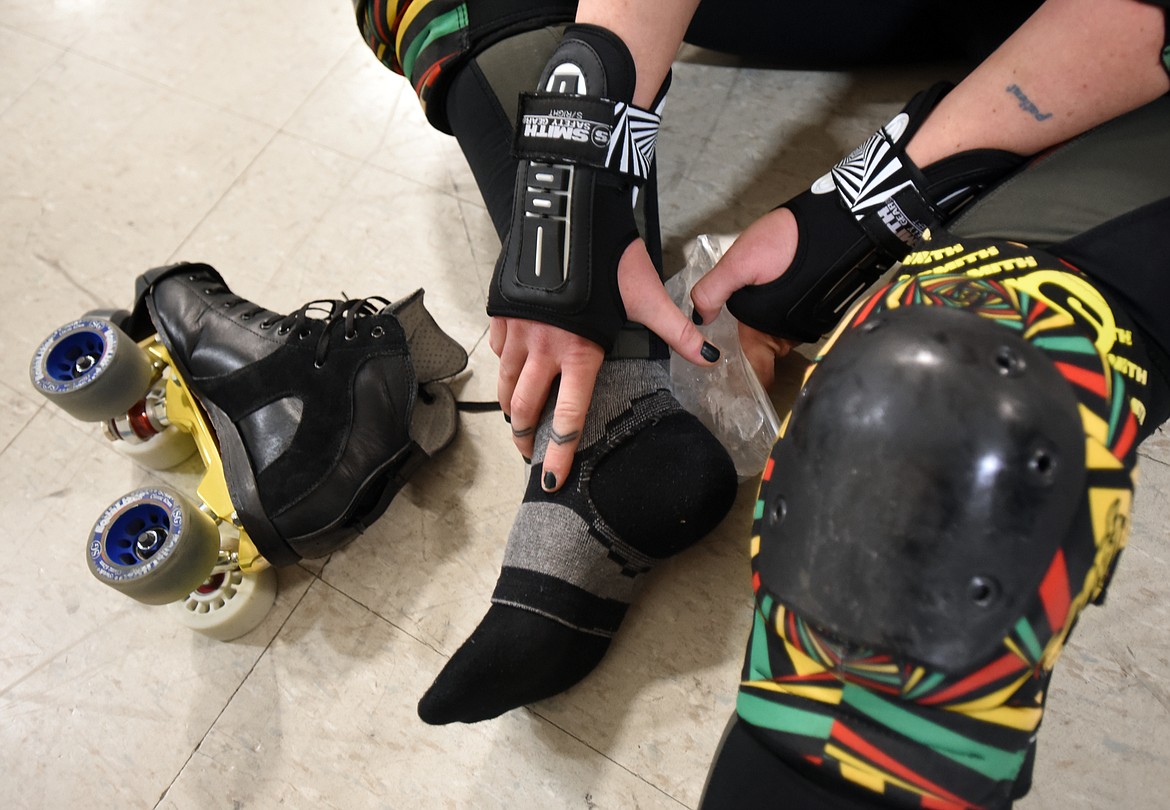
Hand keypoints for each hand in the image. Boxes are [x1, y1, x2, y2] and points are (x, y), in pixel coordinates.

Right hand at [492, 238, 717, 491]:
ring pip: (505, 383)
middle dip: (525, 437)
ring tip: (516, 422)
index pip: (567, 415)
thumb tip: (711, 356)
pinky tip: (512, 370)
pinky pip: (499, 351)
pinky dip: (504, 367)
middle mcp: (543, 346)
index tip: (550, 479)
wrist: (567, 211)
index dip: (558, 451)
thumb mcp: (646, 295)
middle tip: (528, 453)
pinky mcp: (502, 311)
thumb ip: (676, 330)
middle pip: (525, 408)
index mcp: (579, 350)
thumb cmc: (610, 255)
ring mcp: (518, 330)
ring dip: (510, 407)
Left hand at [690, 207, 799, 388]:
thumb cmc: (788, 242)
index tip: (725, 386)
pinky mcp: (811, 307)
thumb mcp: (739, 263)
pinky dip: (769, 320)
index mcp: (769, 331)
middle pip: (763, 355)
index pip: (759, 373)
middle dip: (745, 354)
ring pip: (773, 336)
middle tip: (722, 352)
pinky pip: (784, 322)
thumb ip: (713, 291)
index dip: (743, 383)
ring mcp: (803, 321)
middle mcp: (789, 334)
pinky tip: (757, 307)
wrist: (838, 221)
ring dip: (757, 334)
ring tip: (734, 328)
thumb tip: (700, 316)